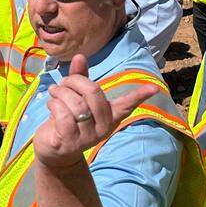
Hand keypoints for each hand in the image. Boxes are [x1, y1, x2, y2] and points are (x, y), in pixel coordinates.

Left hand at [33, 54, 156, 169]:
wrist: (53, 150)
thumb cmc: (66, 119)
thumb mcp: (75, 97)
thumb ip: (79, 77)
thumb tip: (80, 56)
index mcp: (108, 115)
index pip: (127, 105)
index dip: (140, 95)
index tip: (155, 88)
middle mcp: (103, 127)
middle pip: (93, 91)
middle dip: (73, 81)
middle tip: (62, 84)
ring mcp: (88, 137)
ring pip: (76, 102)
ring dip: (60, 92)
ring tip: (54, 94)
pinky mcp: (70, 143)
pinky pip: (63, 115)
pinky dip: (54, 104)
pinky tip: (51, 105)